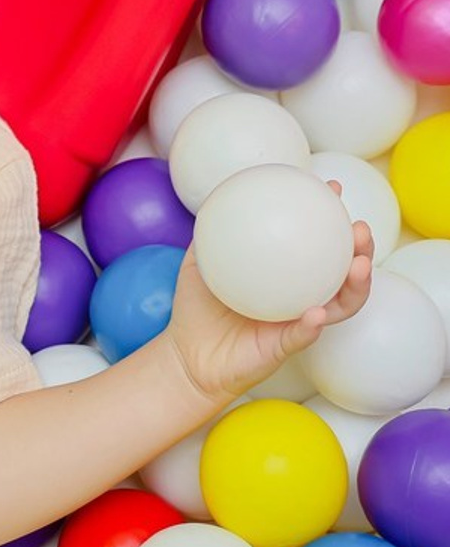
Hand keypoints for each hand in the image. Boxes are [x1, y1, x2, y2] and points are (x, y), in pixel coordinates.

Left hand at [163, 182, 373, 406]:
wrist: (186, 356)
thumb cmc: (195, 308)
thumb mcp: (199, 263)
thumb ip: (210, 234)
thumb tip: (218, 195)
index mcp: (284, 275)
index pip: (315, 244)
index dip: (330, 219)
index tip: (334, 190)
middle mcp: (299, 297)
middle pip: (342, 272)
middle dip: (360, 249)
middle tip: (360, 229)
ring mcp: (296, 322)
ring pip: (339, 305)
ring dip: (356, 286)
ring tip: (359, 266)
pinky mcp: (285, 347)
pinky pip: (304, 335)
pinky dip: (313, 324)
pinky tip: (317, 311)